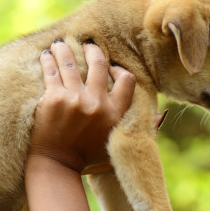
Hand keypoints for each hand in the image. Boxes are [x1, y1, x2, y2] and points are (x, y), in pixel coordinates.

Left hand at [30, 41, 135, 172]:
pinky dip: (48, 60)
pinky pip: (51, 71)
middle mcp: (96, 104)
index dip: (119, 70)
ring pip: (70, 63)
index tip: (110, 67)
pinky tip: (47, 55)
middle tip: (88, 46)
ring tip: (61, 44)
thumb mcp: (119, 145)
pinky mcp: (52, 99)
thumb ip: (140, 130)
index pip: (126, 80)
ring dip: (65, 50)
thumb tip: (162, 114)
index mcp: (114, 113)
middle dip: (93, 51)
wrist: (56, 166)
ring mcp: (73, 100)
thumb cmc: (88, 159)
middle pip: (98, 65)